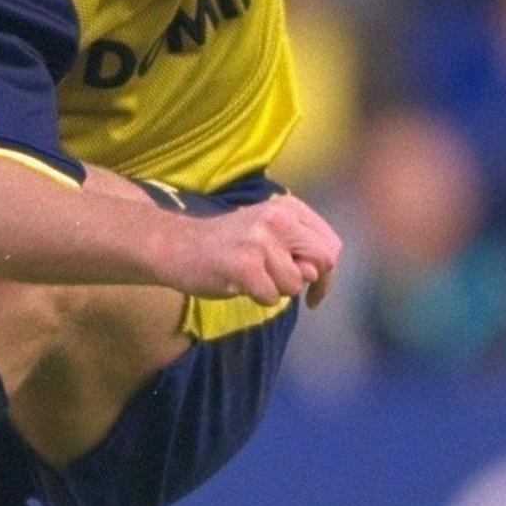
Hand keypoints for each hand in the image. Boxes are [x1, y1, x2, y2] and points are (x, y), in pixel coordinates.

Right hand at [162, 193, 341, 308]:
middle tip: (303, 298)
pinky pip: (271, 297)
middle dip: (313, 283)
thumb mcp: (267, 234)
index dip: (328, 271)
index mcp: (286, 207)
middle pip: (322, 260)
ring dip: (277, 290)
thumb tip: (317, 274)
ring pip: (294, 283)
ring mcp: (260, 240)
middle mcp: (277, 217)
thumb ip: (297, 247)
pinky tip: (239, 284)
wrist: (176, 246)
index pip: (330, 242)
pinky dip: (258, 298)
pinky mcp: (245, 264)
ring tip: (252, 277)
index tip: (317, 288)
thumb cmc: (225, 244)